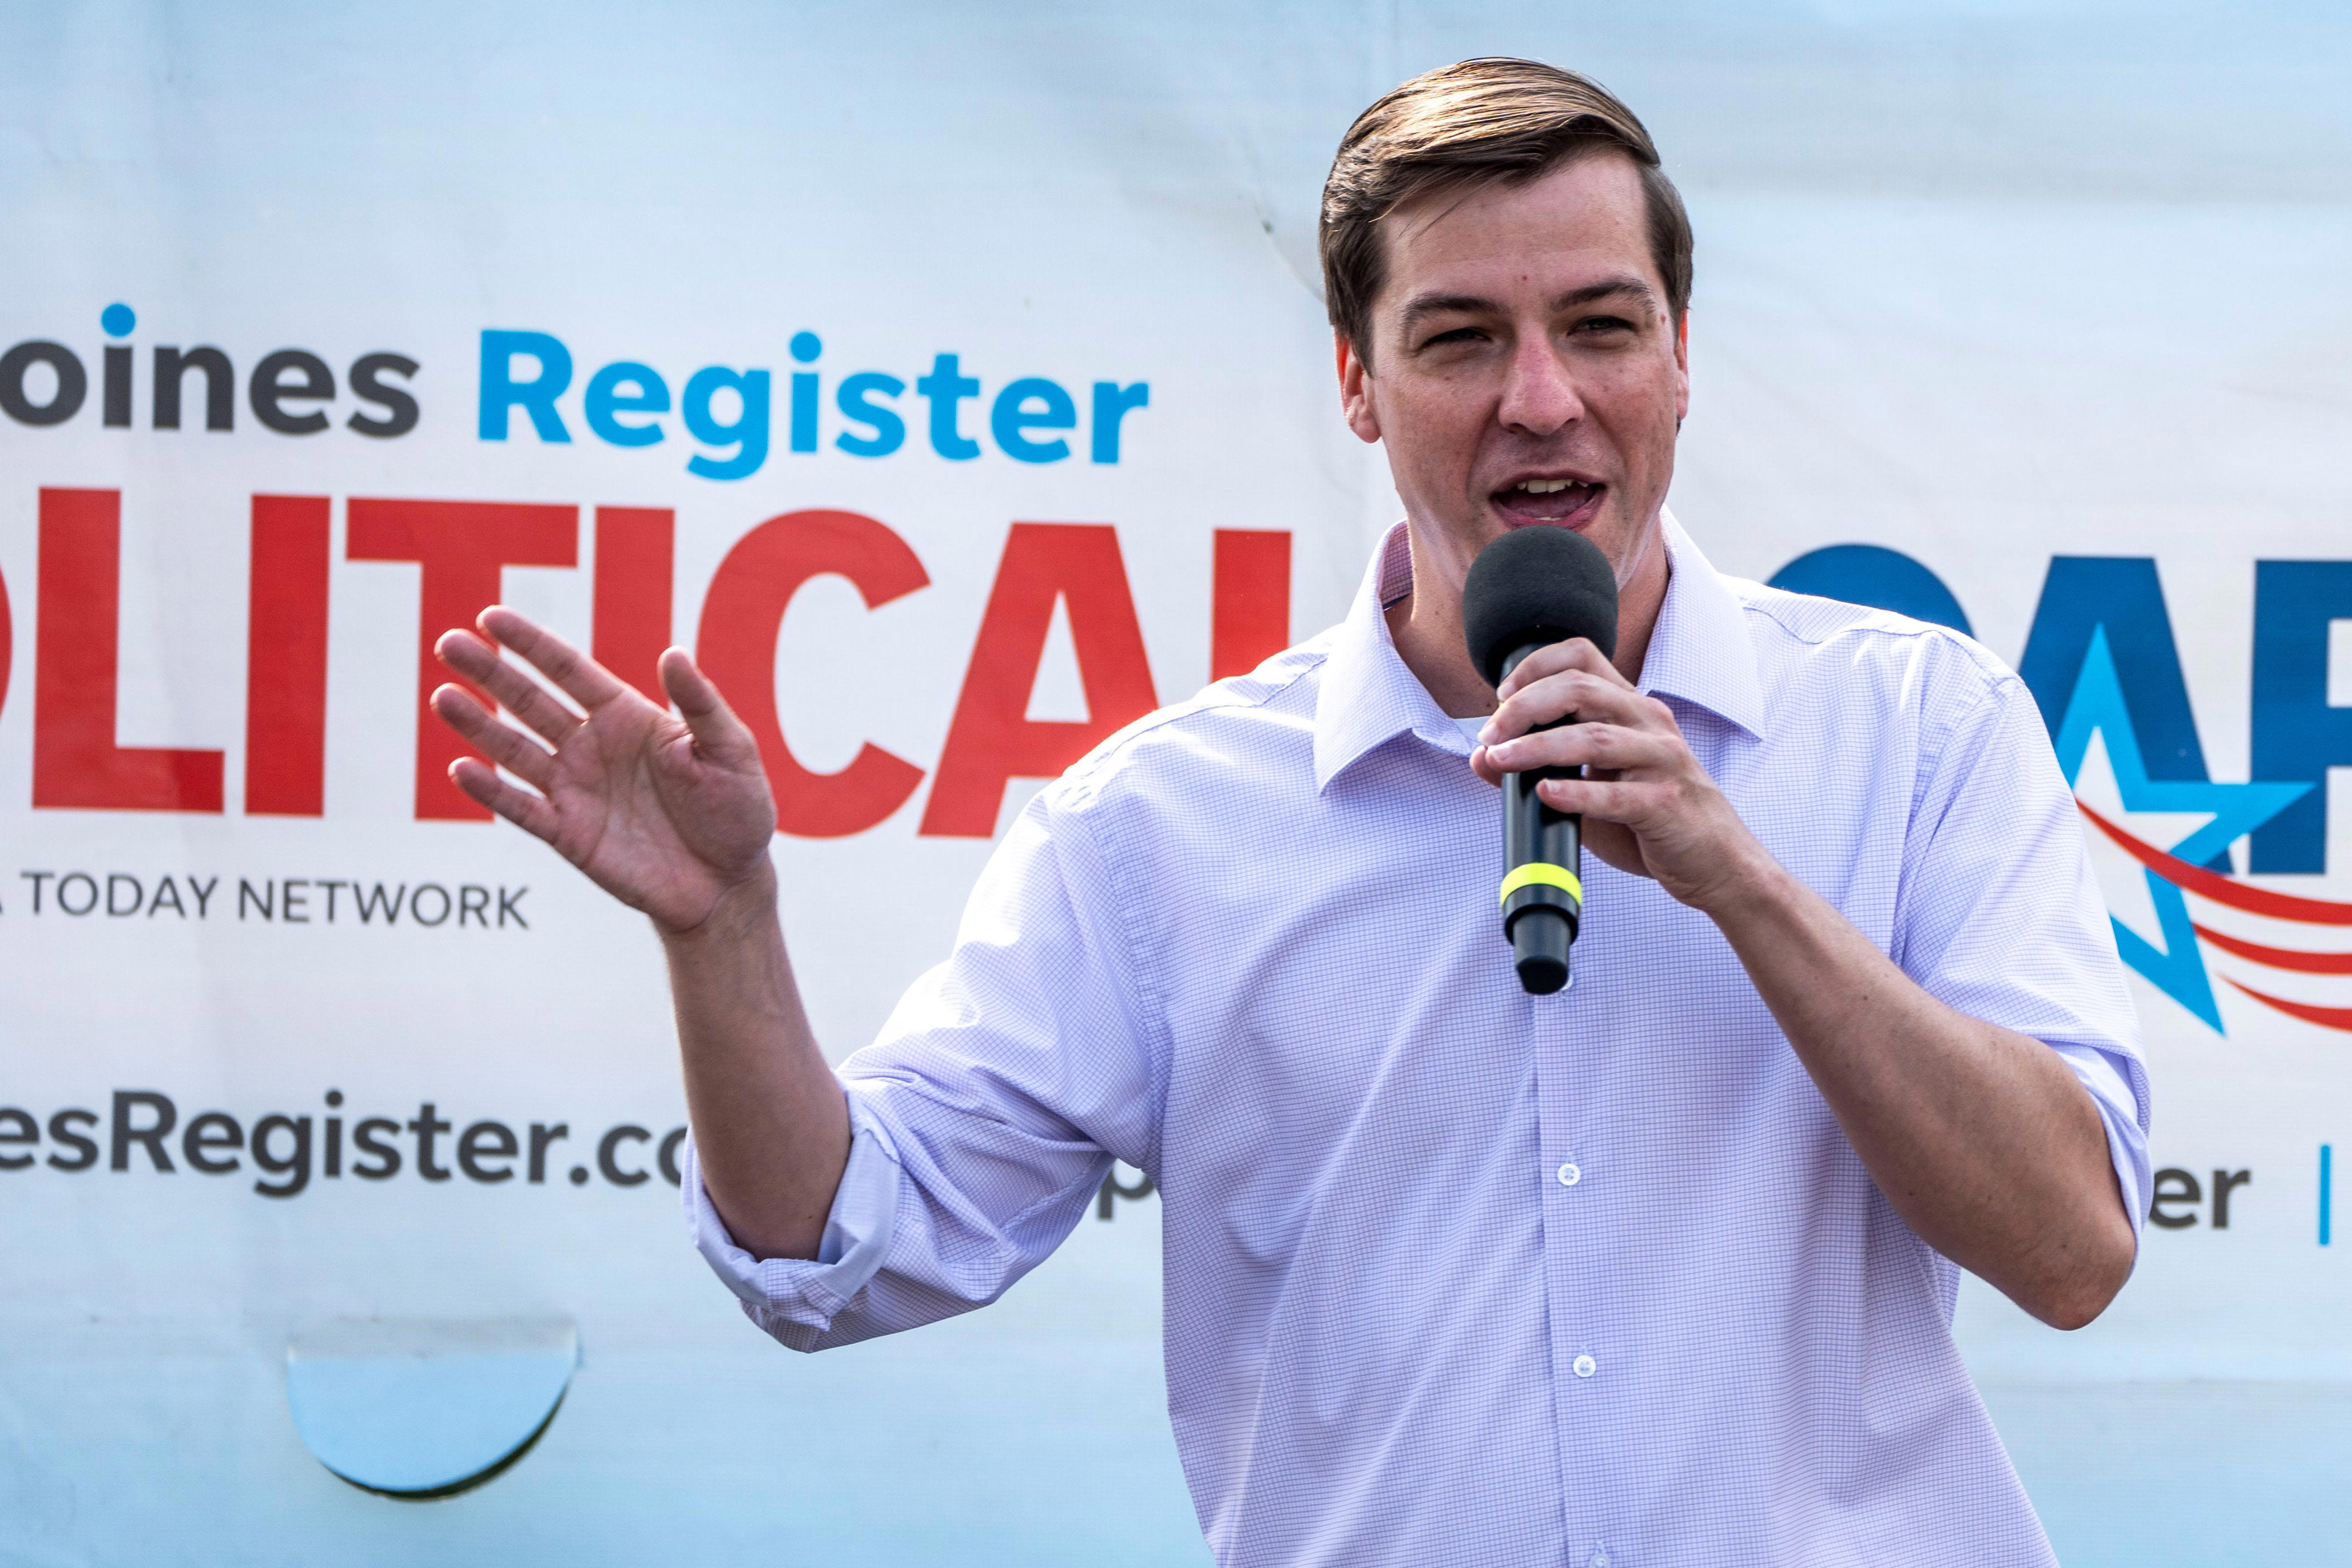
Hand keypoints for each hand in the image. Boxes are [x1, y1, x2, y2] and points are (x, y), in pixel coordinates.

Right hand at [431, 608, 777, 935]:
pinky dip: (491, 792)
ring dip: (479, 725)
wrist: (728, 882)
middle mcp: (593, 747)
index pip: (569, 670)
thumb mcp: (731, 751)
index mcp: (628, 717)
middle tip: (448, 643)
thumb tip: (673, 653)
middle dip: (490, 673)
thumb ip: (700, 704)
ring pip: (516, 750)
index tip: (491, 617)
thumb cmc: (737, 810)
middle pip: (531, 701)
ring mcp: (576, 790)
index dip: (531, 644)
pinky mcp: (569, 834)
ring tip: (442, 696)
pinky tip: (461, 769)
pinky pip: (522, 809)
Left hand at [1468, 637, 1769, 911]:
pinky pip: (1617, 794)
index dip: (1536, 666)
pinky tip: (1546, 796)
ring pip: (1594, 739)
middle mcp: (1650, 723)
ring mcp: (1662, 762)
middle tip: (1490, 735)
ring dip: (1538, 748)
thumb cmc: (1653, 818)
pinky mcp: (1667, 803)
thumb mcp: (1594, 786)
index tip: (1501, 695)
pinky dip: (1577, 794)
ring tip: (1501, 761)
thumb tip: (1480, 759)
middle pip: (1581, 690)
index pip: (1583, 656)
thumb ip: (1542, 768)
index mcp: (1632, 708)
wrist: (1717, 862)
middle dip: (1525, 707)